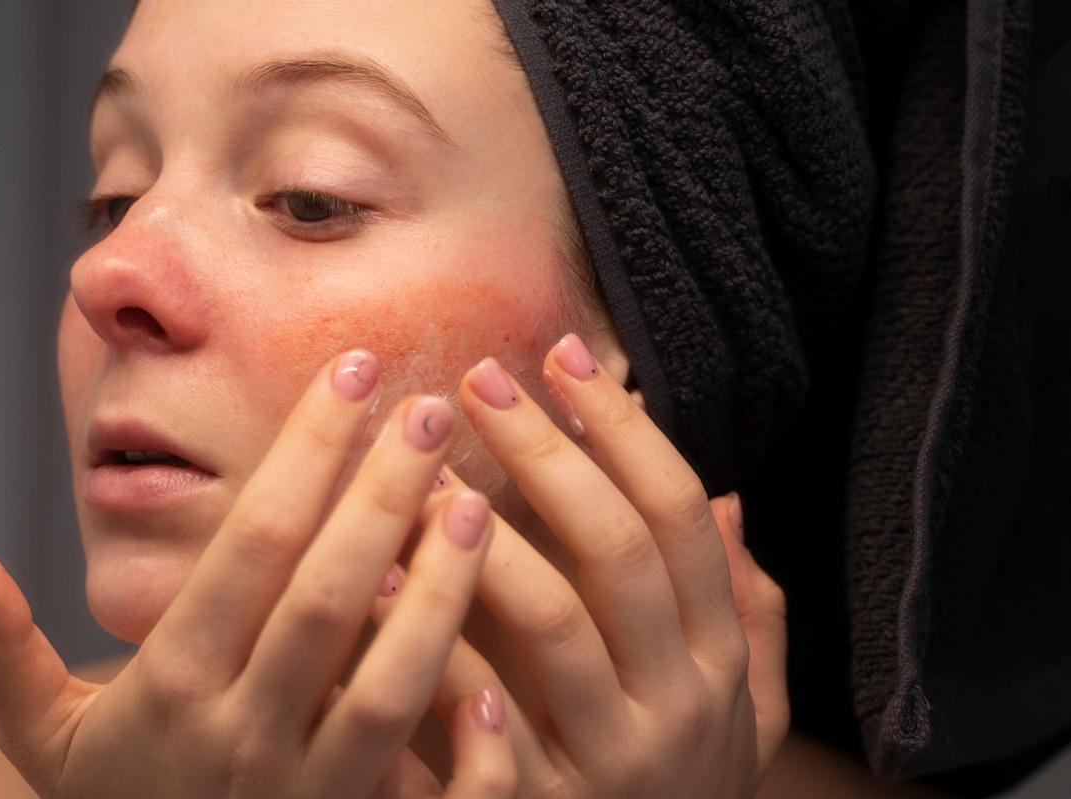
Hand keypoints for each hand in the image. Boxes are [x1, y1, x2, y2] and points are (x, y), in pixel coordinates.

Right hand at [0, 350, 515, 797]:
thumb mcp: (42, 739)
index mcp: (169, 687)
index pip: (247, 549)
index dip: (303, 455)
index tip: (350, 373)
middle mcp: (240, 735)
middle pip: (324, 600)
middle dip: (381, 496)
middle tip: (431, 409)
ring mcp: (306, 792)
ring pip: (389, 685)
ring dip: (442, 591)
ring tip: (479, 501)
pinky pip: (432, 789)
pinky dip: (472, 739)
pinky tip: (503, 665)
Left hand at [373, 333, 788, 797]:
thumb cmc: (678, 785)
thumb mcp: (739, 707)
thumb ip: (745, 610)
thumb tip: (732, 500)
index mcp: (720, 658)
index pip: (682, 515)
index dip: (623, 429)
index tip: (564, 356)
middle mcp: (680, 703)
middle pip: (619, 550)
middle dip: (548, 455)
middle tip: (478, 379)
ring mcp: (612, 761)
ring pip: (555, 626)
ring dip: (487, 540)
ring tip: (421, 472)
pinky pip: (489, 724)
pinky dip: (444, 650)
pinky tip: (386, 585)